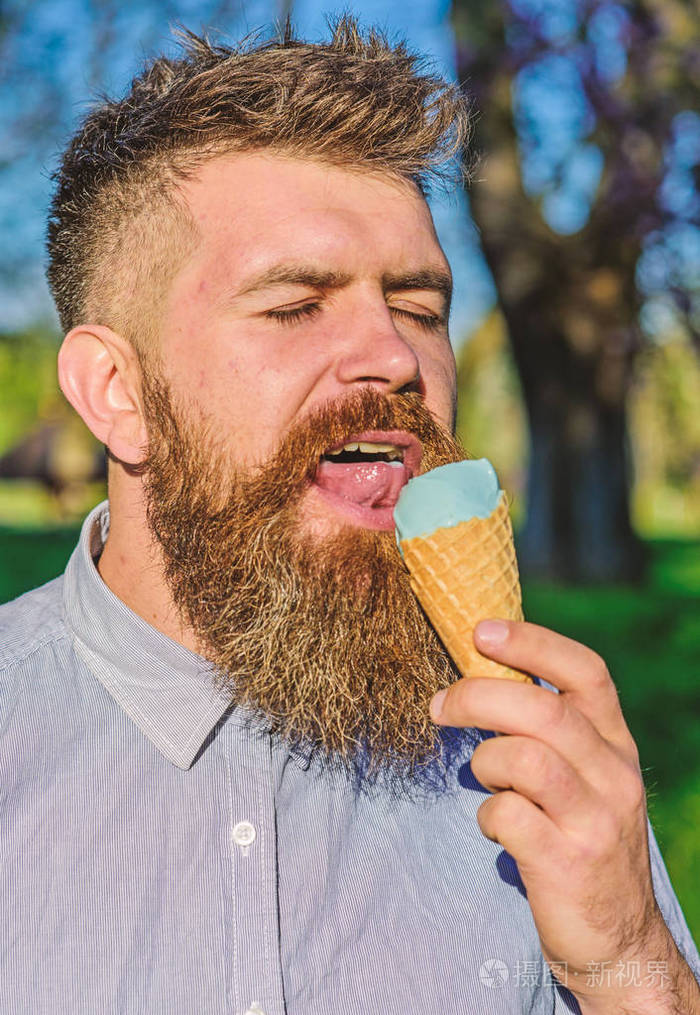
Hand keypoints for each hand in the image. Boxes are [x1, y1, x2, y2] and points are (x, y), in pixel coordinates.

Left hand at [429, 619, 697, 1011]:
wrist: (618, 940)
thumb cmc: (580, 840)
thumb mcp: (584, 779)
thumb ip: (550, 733)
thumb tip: (484, 676)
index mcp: (615, 744)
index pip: (587, 672)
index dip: (533, 643)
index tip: (481, 630)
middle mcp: (614, 775)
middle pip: (543, 709)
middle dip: (478, 696)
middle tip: (439, 706)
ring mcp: (596, 821)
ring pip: (525, 758)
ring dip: (485, 762)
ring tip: (484, 779)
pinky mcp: (569, 864)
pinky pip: (510, 816)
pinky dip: (488, 815)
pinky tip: (495, 827)